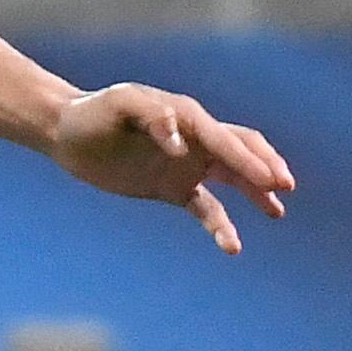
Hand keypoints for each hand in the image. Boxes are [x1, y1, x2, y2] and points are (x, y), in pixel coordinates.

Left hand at [52, 84, 293, 254]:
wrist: (66, 133)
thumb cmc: (91, 113)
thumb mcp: (117, 104)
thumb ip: (151, 114)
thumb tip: (178, 141)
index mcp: (186, 116)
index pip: (225, 139)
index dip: (249, 159)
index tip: (271, 180)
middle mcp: (193, 139)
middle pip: (242, 151)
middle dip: (265, 168)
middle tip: (285, 187)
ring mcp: (186, 164)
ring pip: (233, 179)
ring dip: (256, 194)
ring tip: (276, 213)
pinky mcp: (173, 188)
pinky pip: (206, 208)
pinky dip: (221, 225)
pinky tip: (232, 246)